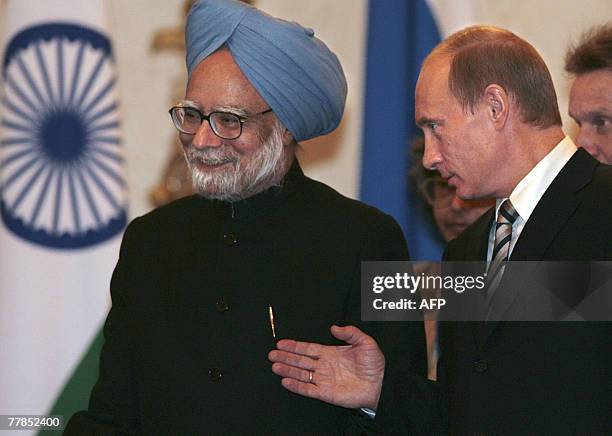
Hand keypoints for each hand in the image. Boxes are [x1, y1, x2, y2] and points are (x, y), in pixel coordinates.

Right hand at [268, 325, 384, 409]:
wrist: (382, 384)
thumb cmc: (375, 365)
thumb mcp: (365, 342)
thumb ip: (350, 333)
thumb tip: (334, 327)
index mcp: (331, 353)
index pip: (308, 348)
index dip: (295, 346)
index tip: (282, 343)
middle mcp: (325, 366)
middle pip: (300, 361)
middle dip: (286, 357)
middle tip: (272, 354)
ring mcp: (324, 379)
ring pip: (301, 374)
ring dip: (287, 370)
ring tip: (275, 366)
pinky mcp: (326, 393)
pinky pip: (308, 389)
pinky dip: (296, 386)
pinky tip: (286, 381)